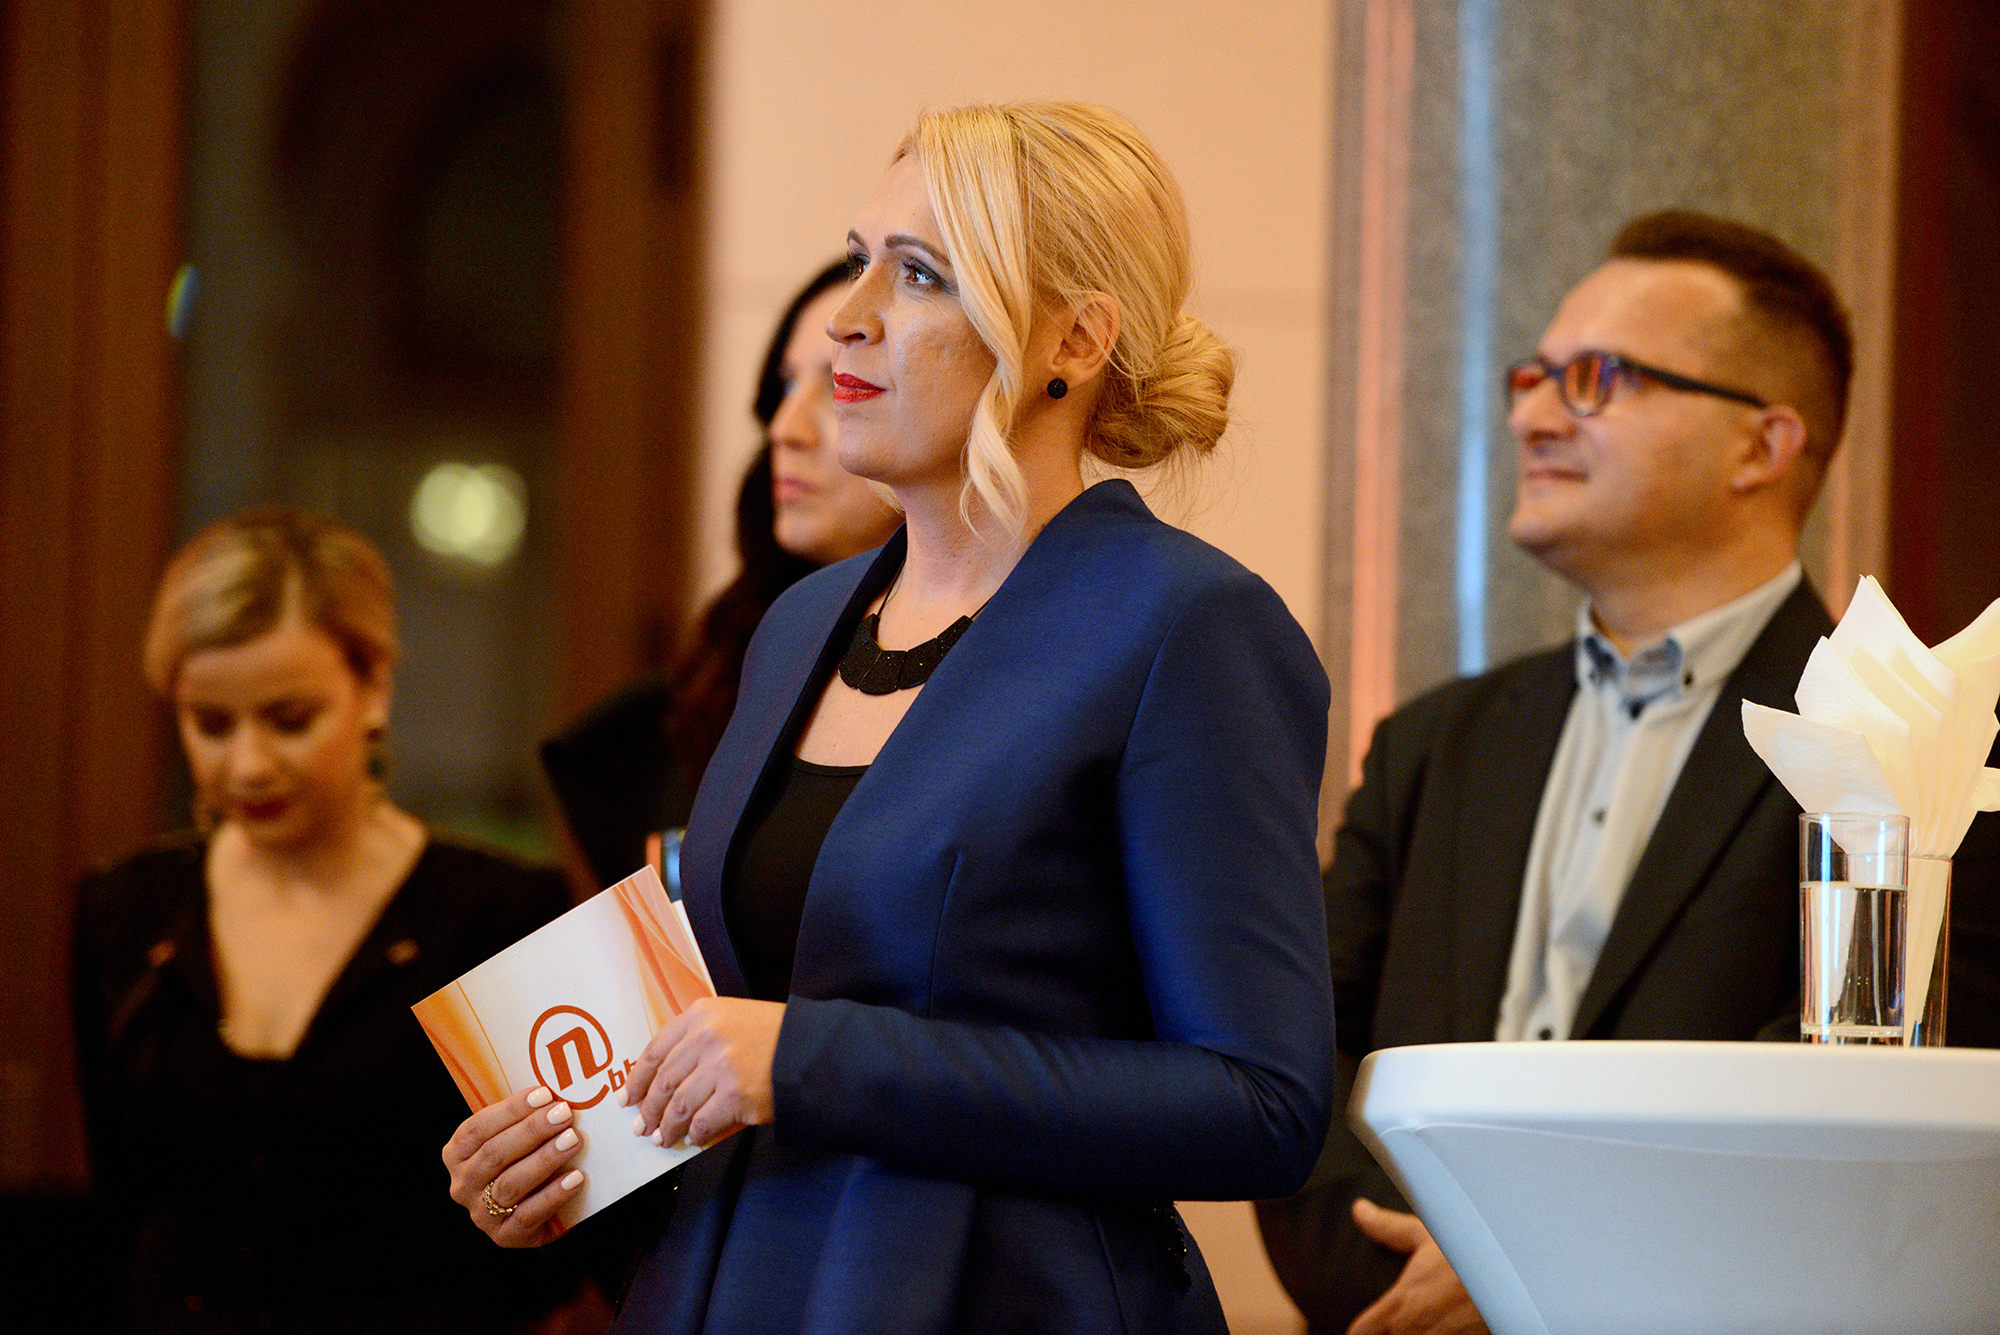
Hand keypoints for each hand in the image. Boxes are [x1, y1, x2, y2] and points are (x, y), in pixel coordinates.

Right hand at [443, 1085, 587, 1247]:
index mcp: (457, 1155)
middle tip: (564, 1114)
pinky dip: (553, 1195)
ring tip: (573, 1140)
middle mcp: (463, 1185)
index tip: (543, 1095)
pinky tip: (575, 1178)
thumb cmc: (522, 1162)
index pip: (476, 1128)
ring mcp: (481, 1214)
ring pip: (510, 1184)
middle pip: (494, 1154)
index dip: (510, 1110)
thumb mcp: (512, 1141)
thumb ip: (522, 1121)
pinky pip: (528, 1215)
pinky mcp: (504, 1236)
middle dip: (532, 1131)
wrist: (533, 1213)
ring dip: (544, 1159)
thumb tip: (553, 1095)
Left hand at [623, 996, 783, 1148]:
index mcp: (701, 1014)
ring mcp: (721, 1068)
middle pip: (663, 1082)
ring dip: (667, 1128)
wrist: (811, 1048)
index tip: (627, 1097)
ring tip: (663, 1138)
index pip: (655, 1051)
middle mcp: (707, 1038)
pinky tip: (693, 1137)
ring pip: (678, 1107)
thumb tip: (663, 1077)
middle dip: (648, 1110)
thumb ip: (696, 1037)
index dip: (636, 1080)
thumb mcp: (730, 1018)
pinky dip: (694, 1134)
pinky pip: (702, 1122)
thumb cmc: (771, 1034)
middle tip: (642, 1127)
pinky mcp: (736, 1096)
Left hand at [1346, 1198, 1488, 1334]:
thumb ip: (1388, 1228)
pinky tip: (1449, 1326)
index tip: (1370, 1321)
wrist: (1521, 1273)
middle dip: (1389, 1332)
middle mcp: (1415, 1333)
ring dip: (1416, 1334)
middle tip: (1403, 1317)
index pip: (1360, 1333)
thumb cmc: (1473, 1252)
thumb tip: (1361, 1211)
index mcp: (1399, 1306)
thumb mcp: (1427, 1234)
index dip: (1362, 1327)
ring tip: (1428, 1321)